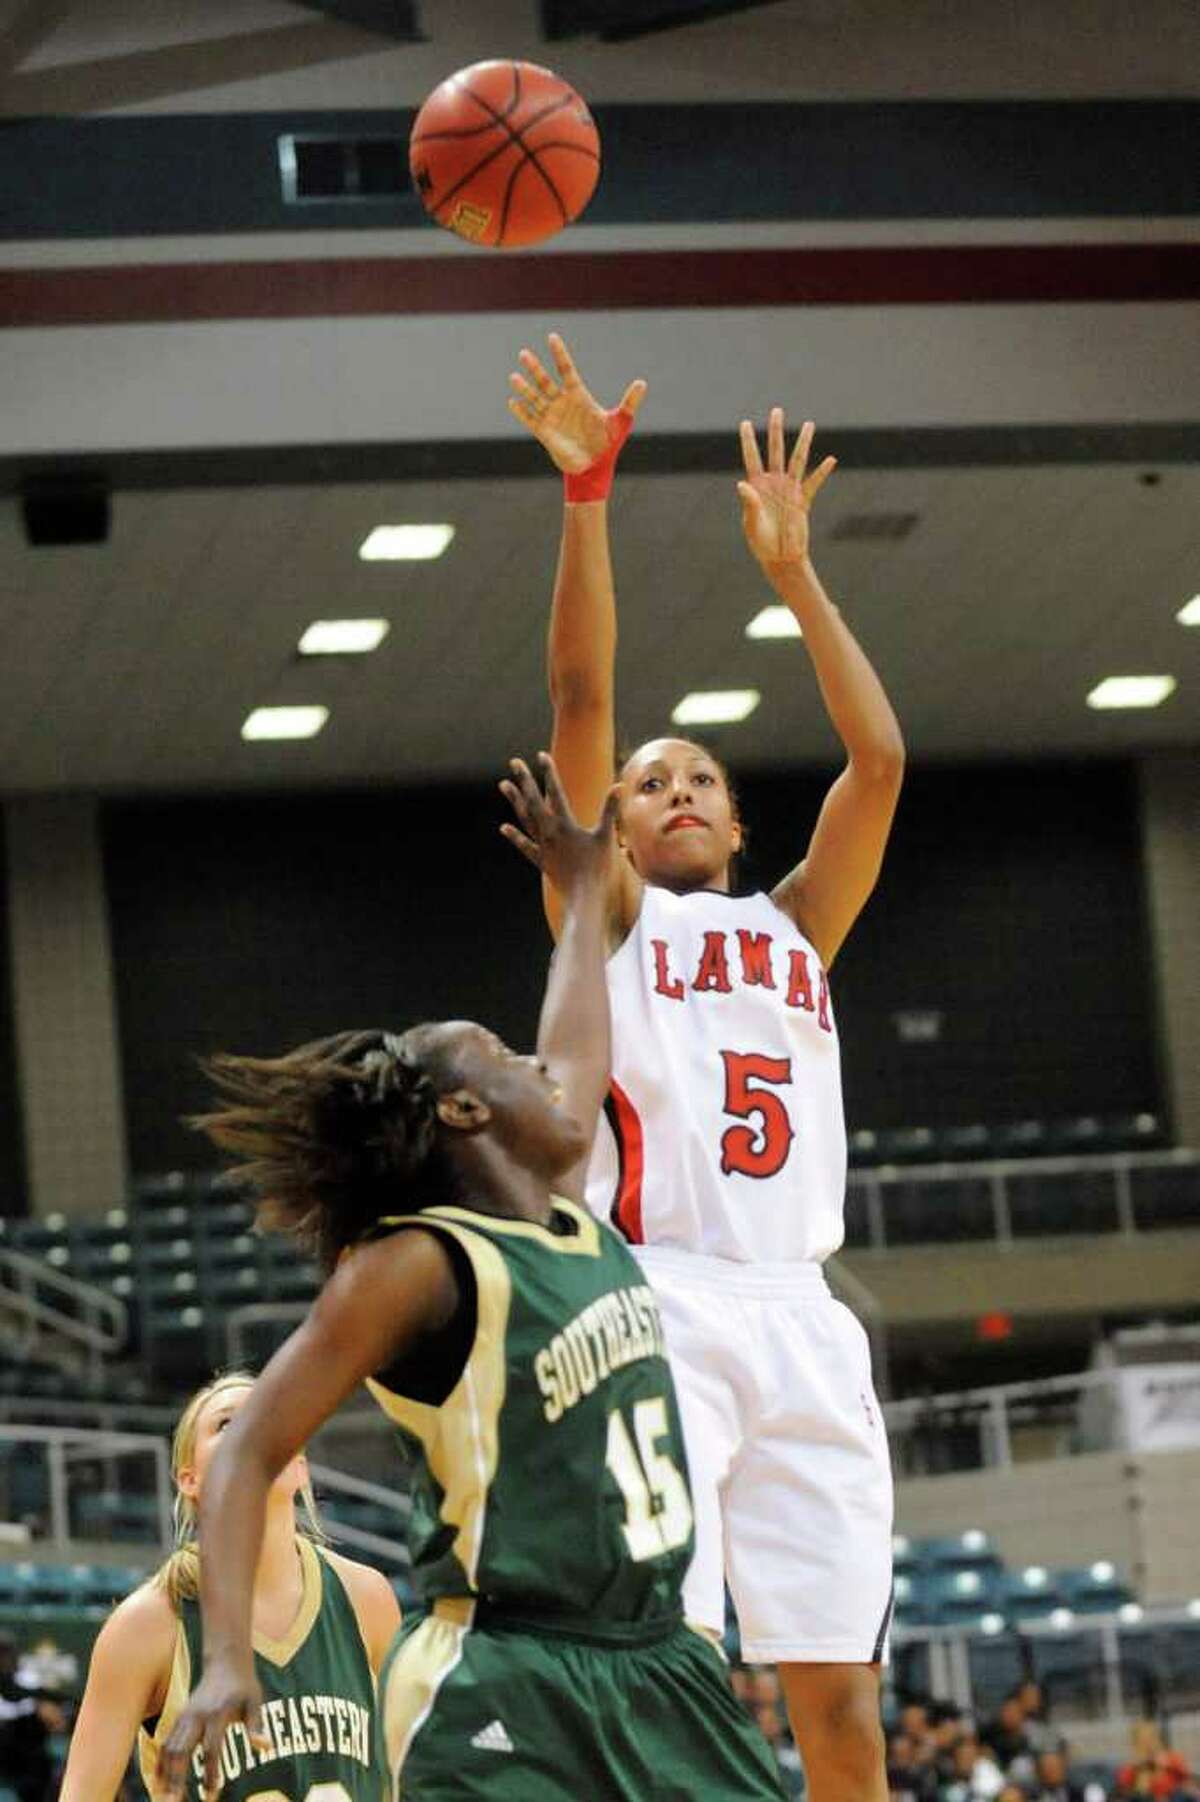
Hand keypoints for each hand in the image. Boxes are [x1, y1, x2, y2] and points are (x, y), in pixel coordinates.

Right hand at [157, 1660, 265, 1799]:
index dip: (210, 1774)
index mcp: (217, 1714)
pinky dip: (161, 1764)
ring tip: (165, 1800)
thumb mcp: (255, 1701)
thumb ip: (257, 1726)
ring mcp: (185, 1716)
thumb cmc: (244, 1686)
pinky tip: (159, 1784)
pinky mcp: (179, 1718)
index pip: (211, 1749)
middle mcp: (197, 1716)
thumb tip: (266, 1747)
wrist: (225, 1662)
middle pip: (181, 1752)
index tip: (211, 1796)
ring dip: (164, 1775)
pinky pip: (165, 1743)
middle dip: (176, 1779)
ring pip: (169, 1749)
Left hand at [499, 753, 618, 894]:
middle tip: (514, 762)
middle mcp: (549, 833)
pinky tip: (504, 827)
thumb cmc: (599, 869)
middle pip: (533, 801)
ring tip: (503, 785)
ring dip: (514, 801)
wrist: (585, 898)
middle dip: (524, 780)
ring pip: (525, 819)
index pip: (555, 791)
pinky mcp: (542, 861)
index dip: (549, 772)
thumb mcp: (606, 837)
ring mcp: (543, 847)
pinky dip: (515, 836)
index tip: (541, 755)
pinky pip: (525, 846)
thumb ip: (610, 810)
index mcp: (565, 824)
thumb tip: (618, 785)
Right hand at [507, 333, 645, 473]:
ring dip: (524, 388)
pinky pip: (531, 420)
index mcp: (580, 396)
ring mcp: (553, 418)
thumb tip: (642, 383)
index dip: (559, 354)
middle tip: (523, 353)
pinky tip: (513, 402)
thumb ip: (630, 401)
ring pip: (535, 398)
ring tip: (514, 376)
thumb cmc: (609, 444)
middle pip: (546, 381)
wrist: (596, 468)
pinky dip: (522, 412)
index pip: (566, 370)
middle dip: (535, 368)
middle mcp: (563, 404)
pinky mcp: (546, 433)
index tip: (551, 337)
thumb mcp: (621, 421)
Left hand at [737, 409, 835, 578]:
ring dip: (803, 443)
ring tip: (810, 424)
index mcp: (756, 487)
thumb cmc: (760, 542)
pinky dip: (822, 472)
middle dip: (776, 431)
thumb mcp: (751, 523)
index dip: (748, 441)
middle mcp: (773, 483)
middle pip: (775, 451)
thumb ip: (748, 503)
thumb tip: (742, 484)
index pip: (752, 458)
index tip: (745, 423)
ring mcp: (789, 490)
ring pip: (797, 461)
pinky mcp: (803, 500)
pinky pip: (814, 483)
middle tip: (777, 410)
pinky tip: (831, 459)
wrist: (779, 557)